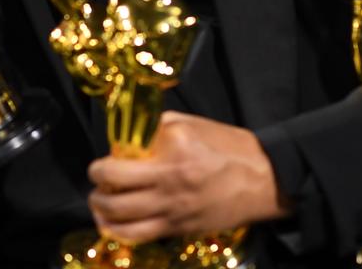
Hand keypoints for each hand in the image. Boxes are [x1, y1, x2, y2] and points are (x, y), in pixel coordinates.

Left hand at [87, 111, 291, 242]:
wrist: (265, 178)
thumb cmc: (227, 146)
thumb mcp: (189, 124)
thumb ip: (154, 130)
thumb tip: (127, 141)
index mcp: (172, 154)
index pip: (122, 159)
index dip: (105, 160)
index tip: (107, 158)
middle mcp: (169, 185)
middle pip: (115, 194)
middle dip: (97, 187)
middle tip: (96, 180)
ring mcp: (174, 211)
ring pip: (123, 221)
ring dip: (102, 212)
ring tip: (99, 203)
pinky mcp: (180, 229)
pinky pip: (140, 236)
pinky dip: (119, 232)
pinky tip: (111, 224)